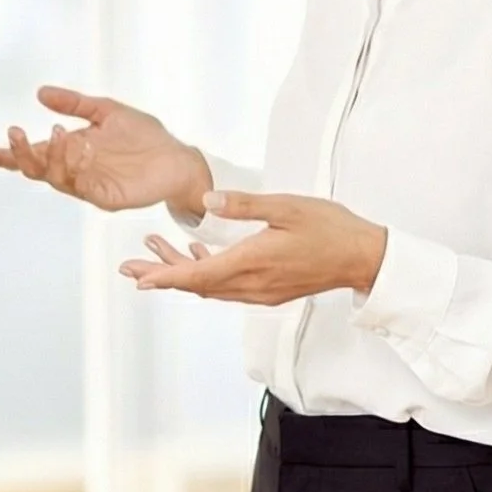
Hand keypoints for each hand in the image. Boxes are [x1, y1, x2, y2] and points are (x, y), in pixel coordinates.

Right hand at [0, 84, 211, 215]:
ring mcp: (86, 185)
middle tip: (14, 133)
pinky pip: (81, 184)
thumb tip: (40, 93)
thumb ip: (75, 103)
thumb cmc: (144, 137)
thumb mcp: (106, 111)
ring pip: (54, 177)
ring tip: (59, 133)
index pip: (28, 154)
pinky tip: (81, 147)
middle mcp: (72, 169)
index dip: (1, 156)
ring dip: (51, 155)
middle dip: (20, 153)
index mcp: (68, 150)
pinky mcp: (104, 197)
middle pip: (33, 168)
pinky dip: (75, 165)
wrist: (177, 158)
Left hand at [119, 191, 388, 307]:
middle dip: (161, 275)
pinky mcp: (268, 290)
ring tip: (153, 252)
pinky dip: (205, 273)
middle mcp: (253, 284)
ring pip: (210, 286)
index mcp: (253, 262)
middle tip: (129, 268)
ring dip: (181, 272)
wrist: (362, 257)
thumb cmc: (330, 229)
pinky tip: (196, 255)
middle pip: (197, 285)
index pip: (198, 276)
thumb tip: (207, 200)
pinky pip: (227, 286)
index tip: (139, 278)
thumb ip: (244, 204)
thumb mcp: (286, 206)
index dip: (165, 277)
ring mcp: (261, 291)